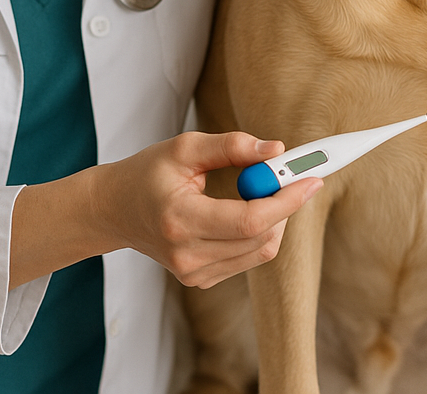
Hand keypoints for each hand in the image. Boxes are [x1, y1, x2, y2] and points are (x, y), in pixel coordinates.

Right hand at [101, 131, 321, 288]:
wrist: (115, 209)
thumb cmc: (148, 173)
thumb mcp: (185, 148)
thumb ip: (231, 146)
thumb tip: (276, 149)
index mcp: (180, 219)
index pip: (248, 220)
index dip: (286, 199)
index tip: (311, 178)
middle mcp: (187, 254)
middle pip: (261, 238)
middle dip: (286, 204)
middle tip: (292, 175)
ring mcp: (194, 273)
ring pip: (260, 251)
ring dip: (275, 218)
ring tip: (263, 188)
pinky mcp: (201, 279)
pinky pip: (247, 258)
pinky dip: (259, 232)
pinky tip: (247, 208)